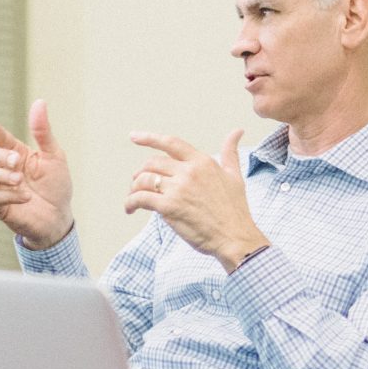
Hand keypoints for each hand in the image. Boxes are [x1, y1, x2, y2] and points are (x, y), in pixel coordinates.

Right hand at [0, 100, 74, 249]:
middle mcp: (3, 169)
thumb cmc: (56, 185)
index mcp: (15, 154)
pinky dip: (7, 196)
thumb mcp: (54, 156)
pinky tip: (25, 196)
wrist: (59, 216)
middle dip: (0, 156)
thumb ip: (43, 132)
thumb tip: (39, 102)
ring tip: (20, 179)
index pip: (0, 140)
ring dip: (0, 175)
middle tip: (17, 161)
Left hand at [125, 131, 267, 269]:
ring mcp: (178, 189)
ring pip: (143, 179)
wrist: (235, 237)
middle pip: (152, 163)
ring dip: (134, 188)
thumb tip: (237, 131)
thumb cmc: (235, 210)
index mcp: (202, 162)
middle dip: (141, 172)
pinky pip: (140, 198)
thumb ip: (230, 152)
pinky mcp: (169, 207)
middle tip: (137, 183)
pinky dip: (131, 202)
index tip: (134, 136)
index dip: (150, 138)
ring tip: (134, 197)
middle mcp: (189, 171)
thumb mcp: (235, 176)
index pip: (171, 143)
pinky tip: (130, 208)